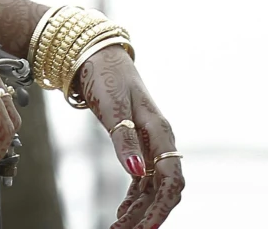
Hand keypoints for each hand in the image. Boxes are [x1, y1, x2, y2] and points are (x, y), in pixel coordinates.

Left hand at [76, 48, 183, 228]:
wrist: (96, 56)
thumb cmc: (106, 77)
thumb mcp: (113, 108)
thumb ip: (124, 140)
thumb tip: (136, 172)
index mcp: (160, 132)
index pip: (171, 178)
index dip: (163, 206)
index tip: (147, 228)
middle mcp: (160, 141)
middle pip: (163, 188)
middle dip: (149, 215)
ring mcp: (150, 144)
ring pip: (152, 188)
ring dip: (139, 210)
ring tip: (120, 228)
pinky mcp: (137, 145)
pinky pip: (142, 179)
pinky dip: (134, 198)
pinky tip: (123, 212)